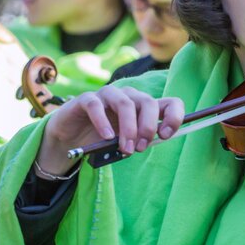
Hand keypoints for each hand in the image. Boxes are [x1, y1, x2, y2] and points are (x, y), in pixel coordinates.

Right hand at [36, 85, 183, 176]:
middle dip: (147, 126)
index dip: (173, 116)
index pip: (170, 103)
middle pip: (148, 102)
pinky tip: (106, 136)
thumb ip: (141, 139)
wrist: (70, 140)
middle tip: (139, 148)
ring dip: (128, 128)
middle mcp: (129, 96)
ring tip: (125, 148)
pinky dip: (103, 121)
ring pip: (125, 103)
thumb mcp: (127, 141)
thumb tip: (154, 140)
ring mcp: (108, 95)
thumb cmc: (103, 140)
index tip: (165, 135)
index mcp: (144, 107)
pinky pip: (96, 105)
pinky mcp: (86, 99)